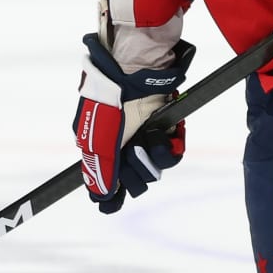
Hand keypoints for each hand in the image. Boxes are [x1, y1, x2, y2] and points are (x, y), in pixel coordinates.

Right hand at [73, 33, 195, 212]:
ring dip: (154, 156)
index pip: (110, 183)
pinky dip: (170, 145)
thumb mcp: (99, 141)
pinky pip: (172, 151)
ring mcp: (144, 138)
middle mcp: (124, 146)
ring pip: (156, 168)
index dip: (115, 193)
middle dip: (137, 170)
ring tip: (149, 137)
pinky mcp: (164, 129)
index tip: (116, 200)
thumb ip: (101, 173)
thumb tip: (102, 201)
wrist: (134, 71)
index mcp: (102, 149)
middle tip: (133, 151)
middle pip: (136, 179)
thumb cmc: (111, 104)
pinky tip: (165, 135)